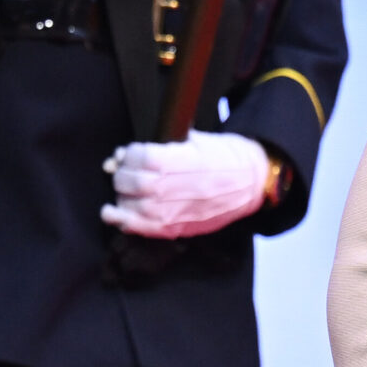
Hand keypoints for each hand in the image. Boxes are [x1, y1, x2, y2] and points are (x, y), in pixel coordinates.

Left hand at [101, 132, 274, 238]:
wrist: (253, 183)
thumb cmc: (228, 157)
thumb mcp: (198, 139)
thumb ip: (165, 144)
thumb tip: (128, 152)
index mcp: (181, 160)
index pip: (138, 156)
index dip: (129, 153)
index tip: (129, 153)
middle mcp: (174, 187)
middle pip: (129, 181)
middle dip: (121, 174)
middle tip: (124, 170)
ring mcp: (174, 210)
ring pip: (130, 205)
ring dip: (120, 196)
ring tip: (123, 190)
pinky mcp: (176, 228)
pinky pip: (141, 228)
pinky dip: (122, 221)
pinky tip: (112, 214)